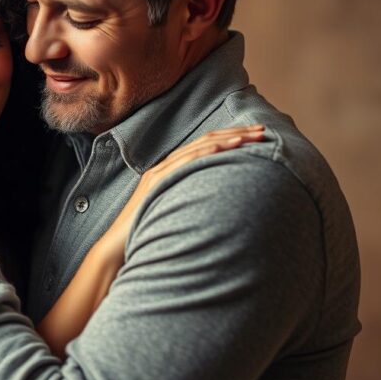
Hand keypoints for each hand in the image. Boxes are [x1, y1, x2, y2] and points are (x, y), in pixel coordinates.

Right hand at [98, 125, 266, 253]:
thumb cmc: (147, 236)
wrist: (116, 249)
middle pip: (206, 142)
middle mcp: (165, 167)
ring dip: (230, 139)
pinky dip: (208, 152)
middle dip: (237, 134)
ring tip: (254, 135)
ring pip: (200, 148)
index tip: (256, 137)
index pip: (205, 148)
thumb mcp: (176, 216)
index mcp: (170, 173)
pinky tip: (228, 147)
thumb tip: (218, 209)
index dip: (232, 139)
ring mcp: (160, 173)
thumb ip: (192, 206)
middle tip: (263, 130)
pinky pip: (186, 162)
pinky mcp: (156, 182)